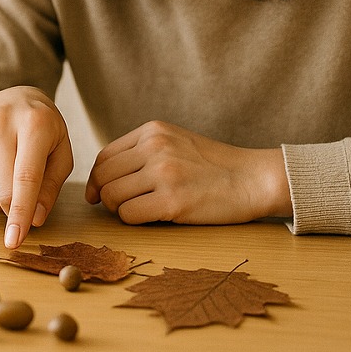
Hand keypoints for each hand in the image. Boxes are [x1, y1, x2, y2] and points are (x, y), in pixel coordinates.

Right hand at [0, 85, 73, 249]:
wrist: (14, 99)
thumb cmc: (43, 131)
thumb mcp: (60, 153)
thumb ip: (51, 187)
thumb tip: (35, 220)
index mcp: (34, 125)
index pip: (25, 179)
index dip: (21, 213)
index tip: (15, 241)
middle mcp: (0, 124)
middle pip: (3, 193)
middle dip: (16, 206)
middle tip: (26, 188)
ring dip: (0, 200)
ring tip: (9, 172)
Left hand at [84, 121, 291, 224]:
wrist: (253, 179)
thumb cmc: (213, 166)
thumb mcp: (175, 142)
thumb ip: (142, 151)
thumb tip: (102, 179)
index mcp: (153, 130)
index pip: (105, 156)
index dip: (97, 180)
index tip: (98, 195)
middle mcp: (155, 147)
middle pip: (104, 177)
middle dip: (105, 196)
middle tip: (120, 207)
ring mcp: (164, 173)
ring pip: (112, 197)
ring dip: (120, 210)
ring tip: (141, 210)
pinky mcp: (173, 201)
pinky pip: (129, 215)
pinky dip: (134, 221)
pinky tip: (152, 218)